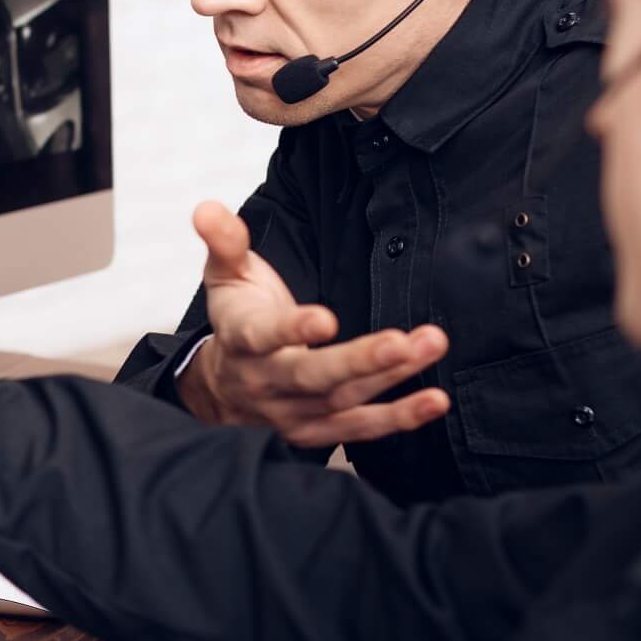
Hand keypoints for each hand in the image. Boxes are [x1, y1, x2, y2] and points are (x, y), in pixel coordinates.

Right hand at [179, 201, 449, 447]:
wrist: (221, 388)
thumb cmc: (235, 319)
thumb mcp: (225, 276)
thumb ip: (225, 242)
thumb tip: (206, 208)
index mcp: (242, 341)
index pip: (262, 337)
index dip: (292, 329)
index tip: (326, 319)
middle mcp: (265, 382)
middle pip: (312, 377)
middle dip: (359, 360)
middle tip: (401, 340)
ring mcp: (291, 412)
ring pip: (343, 399)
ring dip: (390, 377)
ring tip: (430, 345)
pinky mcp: (315, 433)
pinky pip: (358, 430)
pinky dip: (397, 418)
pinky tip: (434, 401)